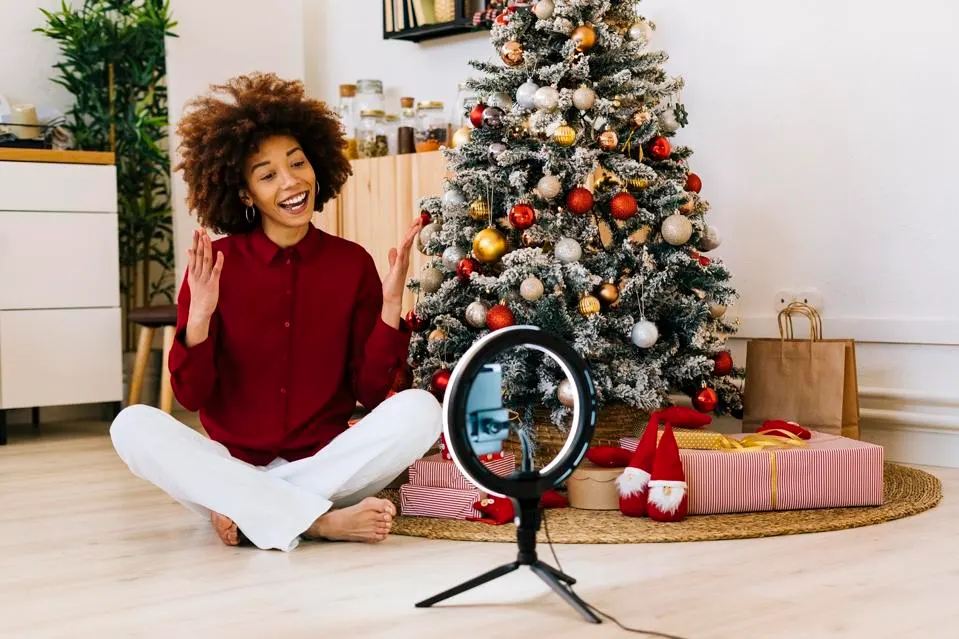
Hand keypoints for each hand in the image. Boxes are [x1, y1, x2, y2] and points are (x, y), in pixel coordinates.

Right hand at [185, 228, 223, 346]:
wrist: (199, 311)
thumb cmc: (198, 295)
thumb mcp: (192, 278)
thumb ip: (192, 264)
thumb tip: (188, 250)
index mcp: (193, 272)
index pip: (194, 253)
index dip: (195, 242)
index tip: (196, 231)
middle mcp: (197, 273)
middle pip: (198, 255)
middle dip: (200, 241)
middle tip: (200, 229)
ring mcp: (204, 278)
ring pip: (205, 260)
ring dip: (206, 248)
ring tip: (207, 236)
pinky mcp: (212, 284)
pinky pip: (215, 271)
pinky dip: (218, 262)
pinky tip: (219, 253)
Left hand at [382, 217, 422, 305]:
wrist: (391, 298)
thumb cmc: (391, 285)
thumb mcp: (391, 268)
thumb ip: (392, 259)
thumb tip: (393, 248)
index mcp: (402, 258)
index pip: (407, 242)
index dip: (411, 231)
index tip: (416, 221)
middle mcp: (404, 260)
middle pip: (409, 241)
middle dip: (414, 229)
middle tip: (420, 218)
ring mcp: (402, 264)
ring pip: (406, 247)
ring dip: (411, 236)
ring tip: (416, 225)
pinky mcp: (397, 270)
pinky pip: (400, 257)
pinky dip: (402, 249)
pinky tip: (404, 242)